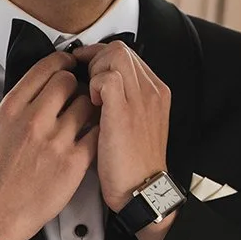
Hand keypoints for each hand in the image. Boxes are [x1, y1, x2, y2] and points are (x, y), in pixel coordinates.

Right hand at [0, 51, 98, 239]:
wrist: (0, 211)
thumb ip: (20, 103)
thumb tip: (42, 81)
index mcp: (12, 109)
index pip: (44, 69)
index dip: (62, 61)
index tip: (69, 62)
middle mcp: (33, 120)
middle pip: (68, 81)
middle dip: (77, 83)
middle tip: (79, 91)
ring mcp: (55, 140)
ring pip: (86, 104)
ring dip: (89, 107)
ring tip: (85, 116)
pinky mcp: (74, 161)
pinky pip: (96, 131)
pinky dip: (98, 129)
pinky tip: (94, 133)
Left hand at [70, 40, 171, 213]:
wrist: (142, 189)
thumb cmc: (133, 164)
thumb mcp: (136, 125)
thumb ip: (125, 101)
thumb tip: (101, 85)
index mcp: (156, 92)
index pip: (127, 54)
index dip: (102, 57)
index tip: (86, 67)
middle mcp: (152, 90)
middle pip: (120, 50)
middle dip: (95, 59)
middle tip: (84, 80)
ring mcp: (140, 99)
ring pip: (114, 57)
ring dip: (93, 70)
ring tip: (89, 93)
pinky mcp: (125, 111)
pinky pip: (106, 77)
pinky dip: (93, 84)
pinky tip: (90, 103)